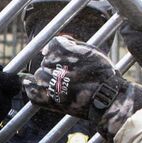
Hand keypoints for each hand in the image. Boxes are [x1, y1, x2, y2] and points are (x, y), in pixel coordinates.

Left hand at [20, 38, 141, 135]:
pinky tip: (33, 86)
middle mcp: (58, 68)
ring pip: (39, 75)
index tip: (58, 54)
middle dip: (52, 64)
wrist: (109, 100)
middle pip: (45, 61)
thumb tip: (58, 41)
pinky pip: (33, 93)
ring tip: (58, 81)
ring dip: (46, 77)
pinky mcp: (51, 101)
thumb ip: (73, 44)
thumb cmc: (104, 75)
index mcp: (67, 54)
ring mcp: (53, 85)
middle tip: (64, 71)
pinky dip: (32, 89)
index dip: (56, 49)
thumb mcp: (93, 52)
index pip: (53, 45)